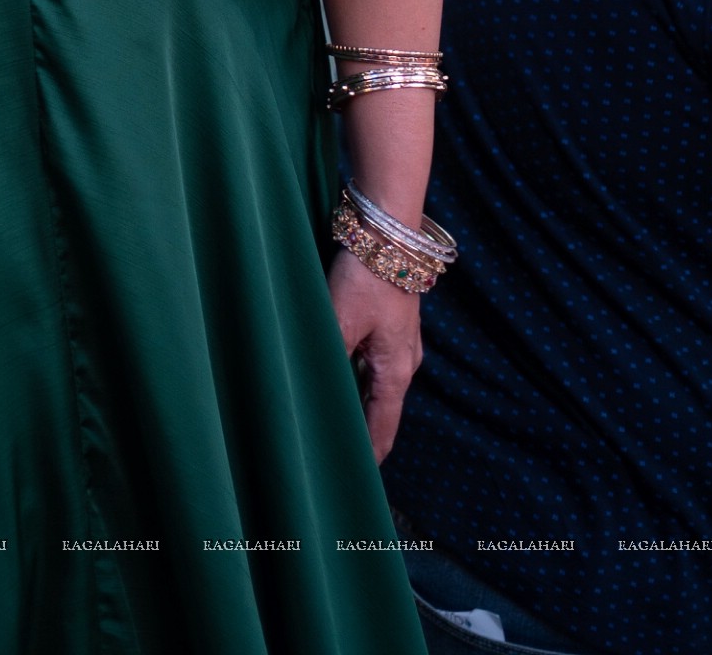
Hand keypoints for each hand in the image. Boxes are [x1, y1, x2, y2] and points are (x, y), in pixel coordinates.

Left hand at [328, 249, 422, 461]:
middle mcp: (402, 361)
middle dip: (358, 431)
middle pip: (379, 409)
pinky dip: (353, 372)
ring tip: (326, 417)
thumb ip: (327, 358)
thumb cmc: (368, 276)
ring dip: (353, 400)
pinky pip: (369, 359)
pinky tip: (331, 372)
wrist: (387, 228)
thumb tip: (309, 393)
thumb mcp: (340, 320)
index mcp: (396, 371)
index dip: (368, 457)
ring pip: (373, 383)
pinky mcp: (388, 321)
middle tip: (330, 451)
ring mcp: (397, 341)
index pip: (382, 429)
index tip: (352, 482)